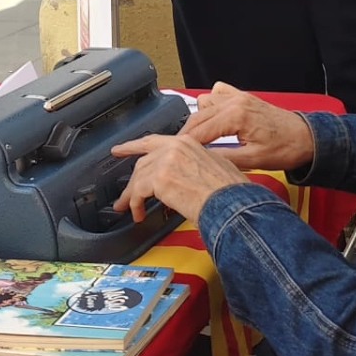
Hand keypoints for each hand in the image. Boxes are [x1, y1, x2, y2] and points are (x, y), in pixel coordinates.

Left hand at [110, 133, 252, 226]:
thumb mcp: (216, 167)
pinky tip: (138, 214)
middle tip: (124, 193)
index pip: (154, 142)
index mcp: (188, 142)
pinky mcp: (159, 178)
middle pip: (144, 161)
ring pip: (139, 176)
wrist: (233, 204)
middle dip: (132, 179)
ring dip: (132, 196)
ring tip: (129, 209)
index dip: (134, 146)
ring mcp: (166, 160)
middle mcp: (175, 147)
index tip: (122, 149)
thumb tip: (184, 176)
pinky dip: (135, 205)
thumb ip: (195, 165)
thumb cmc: (231, 193)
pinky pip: (138, 191)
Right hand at [179, 83, 314, 173]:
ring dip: (198, 120)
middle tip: (180, 151)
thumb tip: (201, 161)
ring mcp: (238, 96)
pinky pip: (217, 94)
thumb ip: (224, 159)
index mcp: (236, 116)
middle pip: (197, 116)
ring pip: (204, 103)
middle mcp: (235, 101)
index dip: (184, 145)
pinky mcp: (243, 97)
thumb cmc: (286, 148)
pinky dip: (211, 105)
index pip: (200, 131)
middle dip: (186, 134)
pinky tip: (214, 120)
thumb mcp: (253, 161)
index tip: (173, 155)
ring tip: (197, 139)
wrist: (306, 138)